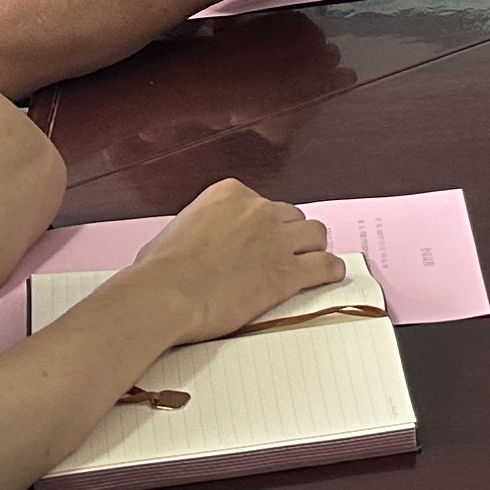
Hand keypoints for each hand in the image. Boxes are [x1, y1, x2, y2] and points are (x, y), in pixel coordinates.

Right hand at [130, 177, 340, 336]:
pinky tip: (330, 275)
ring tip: (311, 260)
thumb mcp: (173, 233)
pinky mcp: (288, 272)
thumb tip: (194, 243)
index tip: (259, 237)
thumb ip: (197, 230)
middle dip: (288, 234)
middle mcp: (258, 210)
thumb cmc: (159, 271)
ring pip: (315, 233)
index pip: (260, 202)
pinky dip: (330, 270)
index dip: (262, 224)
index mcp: (230, 194)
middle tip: (282, 252)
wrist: (166, 294)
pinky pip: (324, 265)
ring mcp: (277, 239)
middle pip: (291, 216)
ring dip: (313, 247)